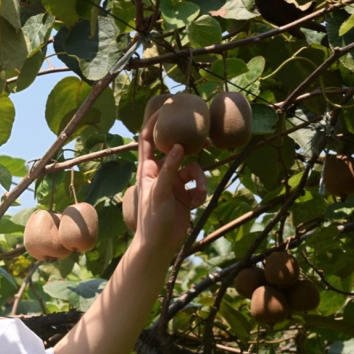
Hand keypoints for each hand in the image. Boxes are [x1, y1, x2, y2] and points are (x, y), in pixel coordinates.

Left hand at [134, 110, 207, 260]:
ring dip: (200, 181)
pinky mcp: (185, 195)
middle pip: (177, 150)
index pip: (147, 138)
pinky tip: (196, 204)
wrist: (160, 246)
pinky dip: (200, 192)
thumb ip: (169, 169)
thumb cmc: (153, 220)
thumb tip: (179, 146)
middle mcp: (161, 172)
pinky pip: (198, 185)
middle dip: (192, 147)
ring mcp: (174, 183)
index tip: (167, 107)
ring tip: (198, 194)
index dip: (154, 122)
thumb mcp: (160, 192)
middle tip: (206, 139)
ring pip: (194, 169)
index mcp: (148, 169)